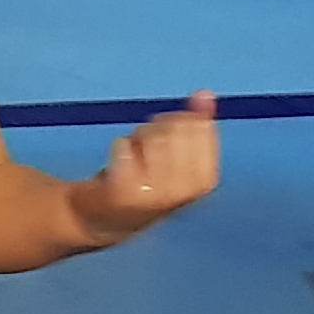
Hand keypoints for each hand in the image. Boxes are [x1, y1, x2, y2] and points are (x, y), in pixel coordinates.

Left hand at [69, 92, 219, 245]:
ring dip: (137, 138)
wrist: (107, 219)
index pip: (199, 126)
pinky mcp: (124, 191)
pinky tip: (118, 167)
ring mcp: (155, 192)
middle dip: (156, 128)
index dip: (177, 123)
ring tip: (133, 157)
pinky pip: (122, 145)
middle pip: (175, 127)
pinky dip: (118, 148)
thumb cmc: (147, 180)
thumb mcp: (178, 155)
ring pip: (150, 134)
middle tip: (146, 150)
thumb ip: (195, 124)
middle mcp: (186, 189)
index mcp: (206, 180)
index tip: (167, 141)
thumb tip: (205, 94)